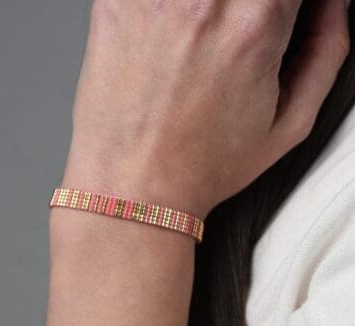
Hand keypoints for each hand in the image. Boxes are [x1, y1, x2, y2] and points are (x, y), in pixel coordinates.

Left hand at [62, 0, 349, 217]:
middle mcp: (204, 1)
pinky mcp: (113, 5)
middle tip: (238, 35)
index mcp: (255, 24)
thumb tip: (332, 5)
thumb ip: (325, 52)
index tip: (279, 19)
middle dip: (248, 8)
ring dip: (207, 8)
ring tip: (199, 40)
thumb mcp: (288, 126)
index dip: (285, 6)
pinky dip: (165, 7)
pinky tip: (168, 34)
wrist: (135, 187)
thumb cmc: (201, 167)